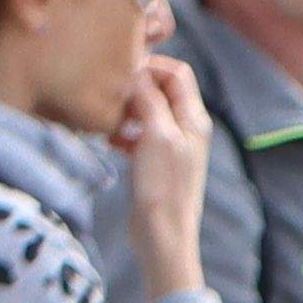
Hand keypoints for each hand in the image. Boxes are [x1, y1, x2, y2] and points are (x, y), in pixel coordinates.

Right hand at [113, 36, 210, 276]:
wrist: (162, 235)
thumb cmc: (163, 187)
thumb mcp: (157, 135)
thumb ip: (150, 99)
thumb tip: (137, 71)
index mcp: (194, 118)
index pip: (177, 72)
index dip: (151, 67)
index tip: (124, 74)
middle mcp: (187, 129)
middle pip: (160, 89)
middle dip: (134, 89)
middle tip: (113, 99)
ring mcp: (171, 146)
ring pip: (146, 111)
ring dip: (125, 111)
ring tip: (109, 123)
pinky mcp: (155, 162)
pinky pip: (137, 134)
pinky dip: (123, 132)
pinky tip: (110, 142)